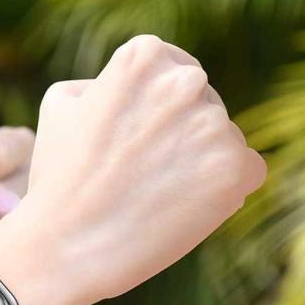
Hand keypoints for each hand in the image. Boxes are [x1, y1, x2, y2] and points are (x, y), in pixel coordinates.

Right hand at [0, 35, 266, 304]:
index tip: (133, 144)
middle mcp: (184, 81)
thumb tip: (146, 86)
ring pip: (224, 140)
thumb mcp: (61, 105)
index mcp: (144, 57)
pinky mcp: (233, 169)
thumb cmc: (58, 180)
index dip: (155, 115)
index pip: (175, 73)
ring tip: (155, 196)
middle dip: (180, 138)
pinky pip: (247, 172)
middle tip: (141, 175)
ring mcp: (212, 125)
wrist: (63, 247)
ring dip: (199, 166)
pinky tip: (183, 209)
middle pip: (203, 105)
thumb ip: (106, 81)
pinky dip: (223, 191)